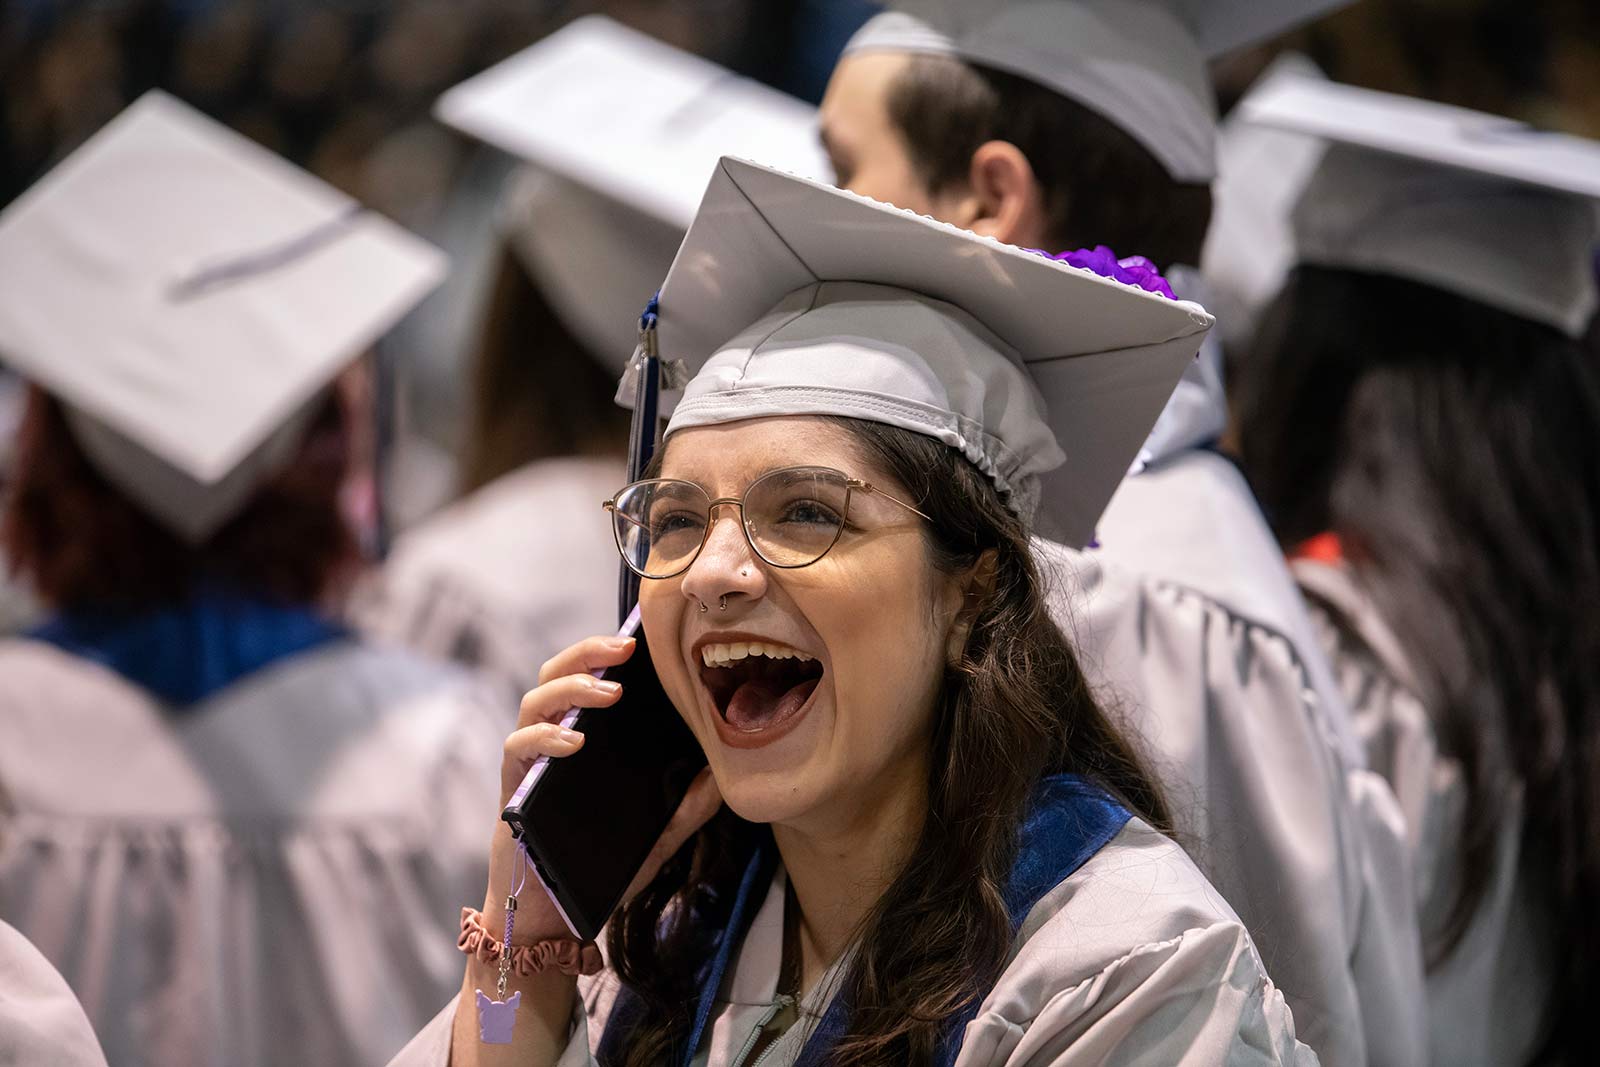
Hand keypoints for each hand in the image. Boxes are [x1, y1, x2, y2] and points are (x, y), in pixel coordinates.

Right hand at [482, 634, 722, 943]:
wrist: (552, 919)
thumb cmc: (598, 870)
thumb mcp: (656, 838)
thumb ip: (685, 808)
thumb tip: (723, 775)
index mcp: (586, 742)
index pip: (591, 678)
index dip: (609, 652)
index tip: (643, 638)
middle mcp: (553, 740)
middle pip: (558, 673)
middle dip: (589, 652)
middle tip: (625, 648)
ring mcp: (529, 762)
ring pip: (533, 701)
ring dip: (569, 688)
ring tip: (606, 693)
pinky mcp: (511, 788)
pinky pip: (516, 748)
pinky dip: (542, 737)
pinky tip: (572, 741)